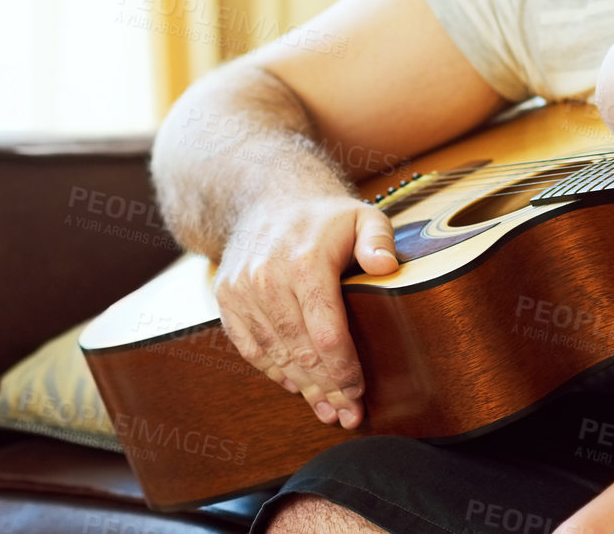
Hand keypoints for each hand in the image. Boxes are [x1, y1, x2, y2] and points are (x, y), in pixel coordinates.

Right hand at [214, 194, 398, 427]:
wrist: (267, 198)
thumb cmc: (325, 216)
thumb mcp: (363, 216)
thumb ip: (379, 240)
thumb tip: (387, 265)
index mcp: (306, 264)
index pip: (326, 333)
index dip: (343, 370)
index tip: (360, 393)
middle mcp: (268, 279)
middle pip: (300, 351)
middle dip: (326, 389)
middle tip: (347, 416)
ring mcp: (242, 290)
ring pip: (274, 354)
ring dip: (301, 388)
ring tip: (325, 410)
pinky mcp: (226, 297)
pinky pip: (250, 346)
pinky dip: (272, 370)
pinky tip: (294, 387)